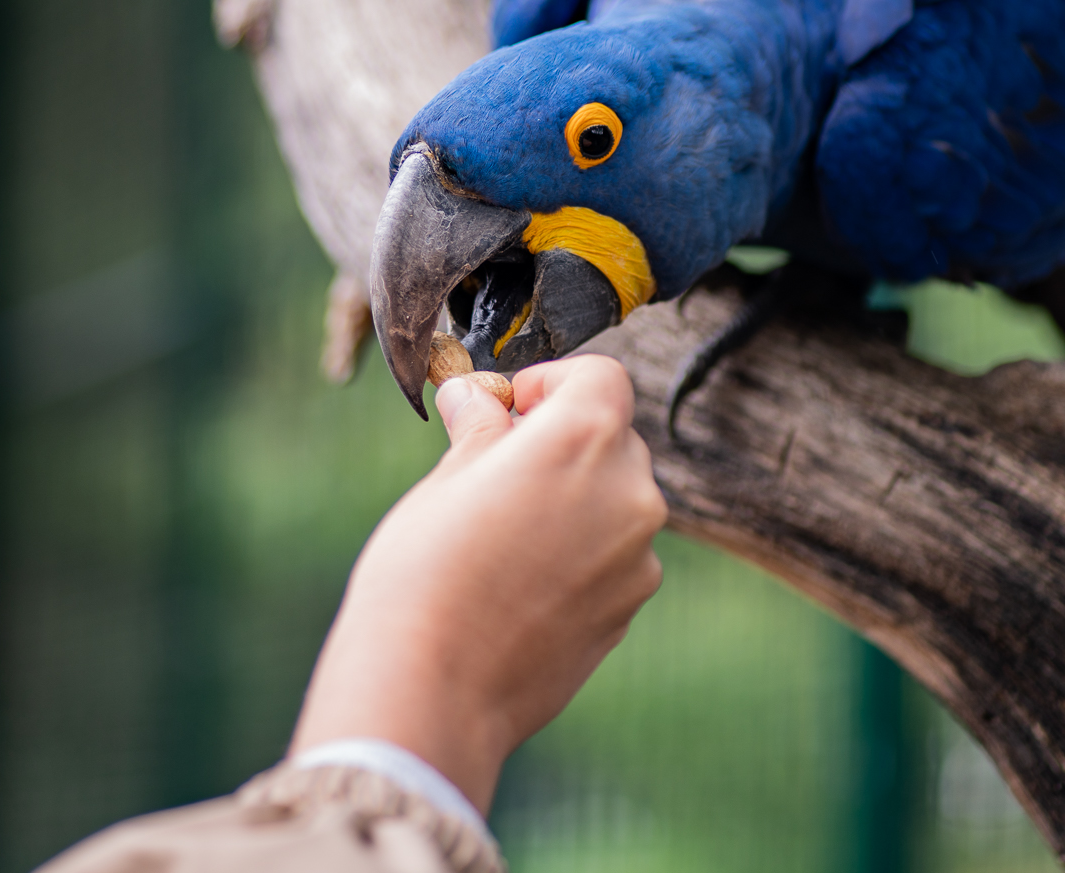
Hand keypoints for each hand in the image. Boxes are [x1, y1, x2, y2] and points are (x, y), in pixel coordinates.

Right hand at [287, 354, 667, 812]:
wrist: (434, 687)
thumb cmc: (425, 574)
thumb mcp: (444, 480)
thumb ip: (480, 430)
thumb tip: (475, 398)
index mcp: (583, 437)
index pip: (601, 376)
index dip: (551, 382)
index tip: (510, 408)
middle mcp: (629, 489)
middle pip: (612, 437)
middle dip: (562, 441)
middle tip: (497, 468)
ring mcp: (639, 555)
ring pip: (615, 500)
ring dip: (575, 499)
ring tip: (504, 536)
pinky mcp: (630, 607)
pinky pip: (614, 556)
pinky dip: (581, 553)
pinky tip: (521, 585)